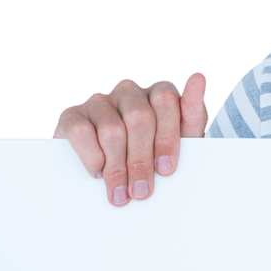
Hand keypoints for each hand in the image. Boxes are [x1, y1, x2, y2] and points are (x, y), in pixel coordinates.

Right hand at [53, 72, 207, 206]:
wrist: (121, 175)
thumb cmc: (157, 154)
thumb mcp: (183, 139)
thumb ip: (193, 112)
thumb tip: (199, 77)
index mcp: (158, 92)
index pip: (165, 101)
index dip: (166, 138)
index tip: (166, 170)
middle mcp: (129, 91)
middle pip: (139, 118)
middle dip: (142, 160)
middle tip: (142, 191)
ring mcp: (100, 101)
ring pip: (112, 130)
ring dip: (117, 167)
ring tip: (120, 193)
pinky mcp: (72, 115)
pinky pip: (81, 133)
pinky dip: (91, 156)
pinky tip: (98, 173)